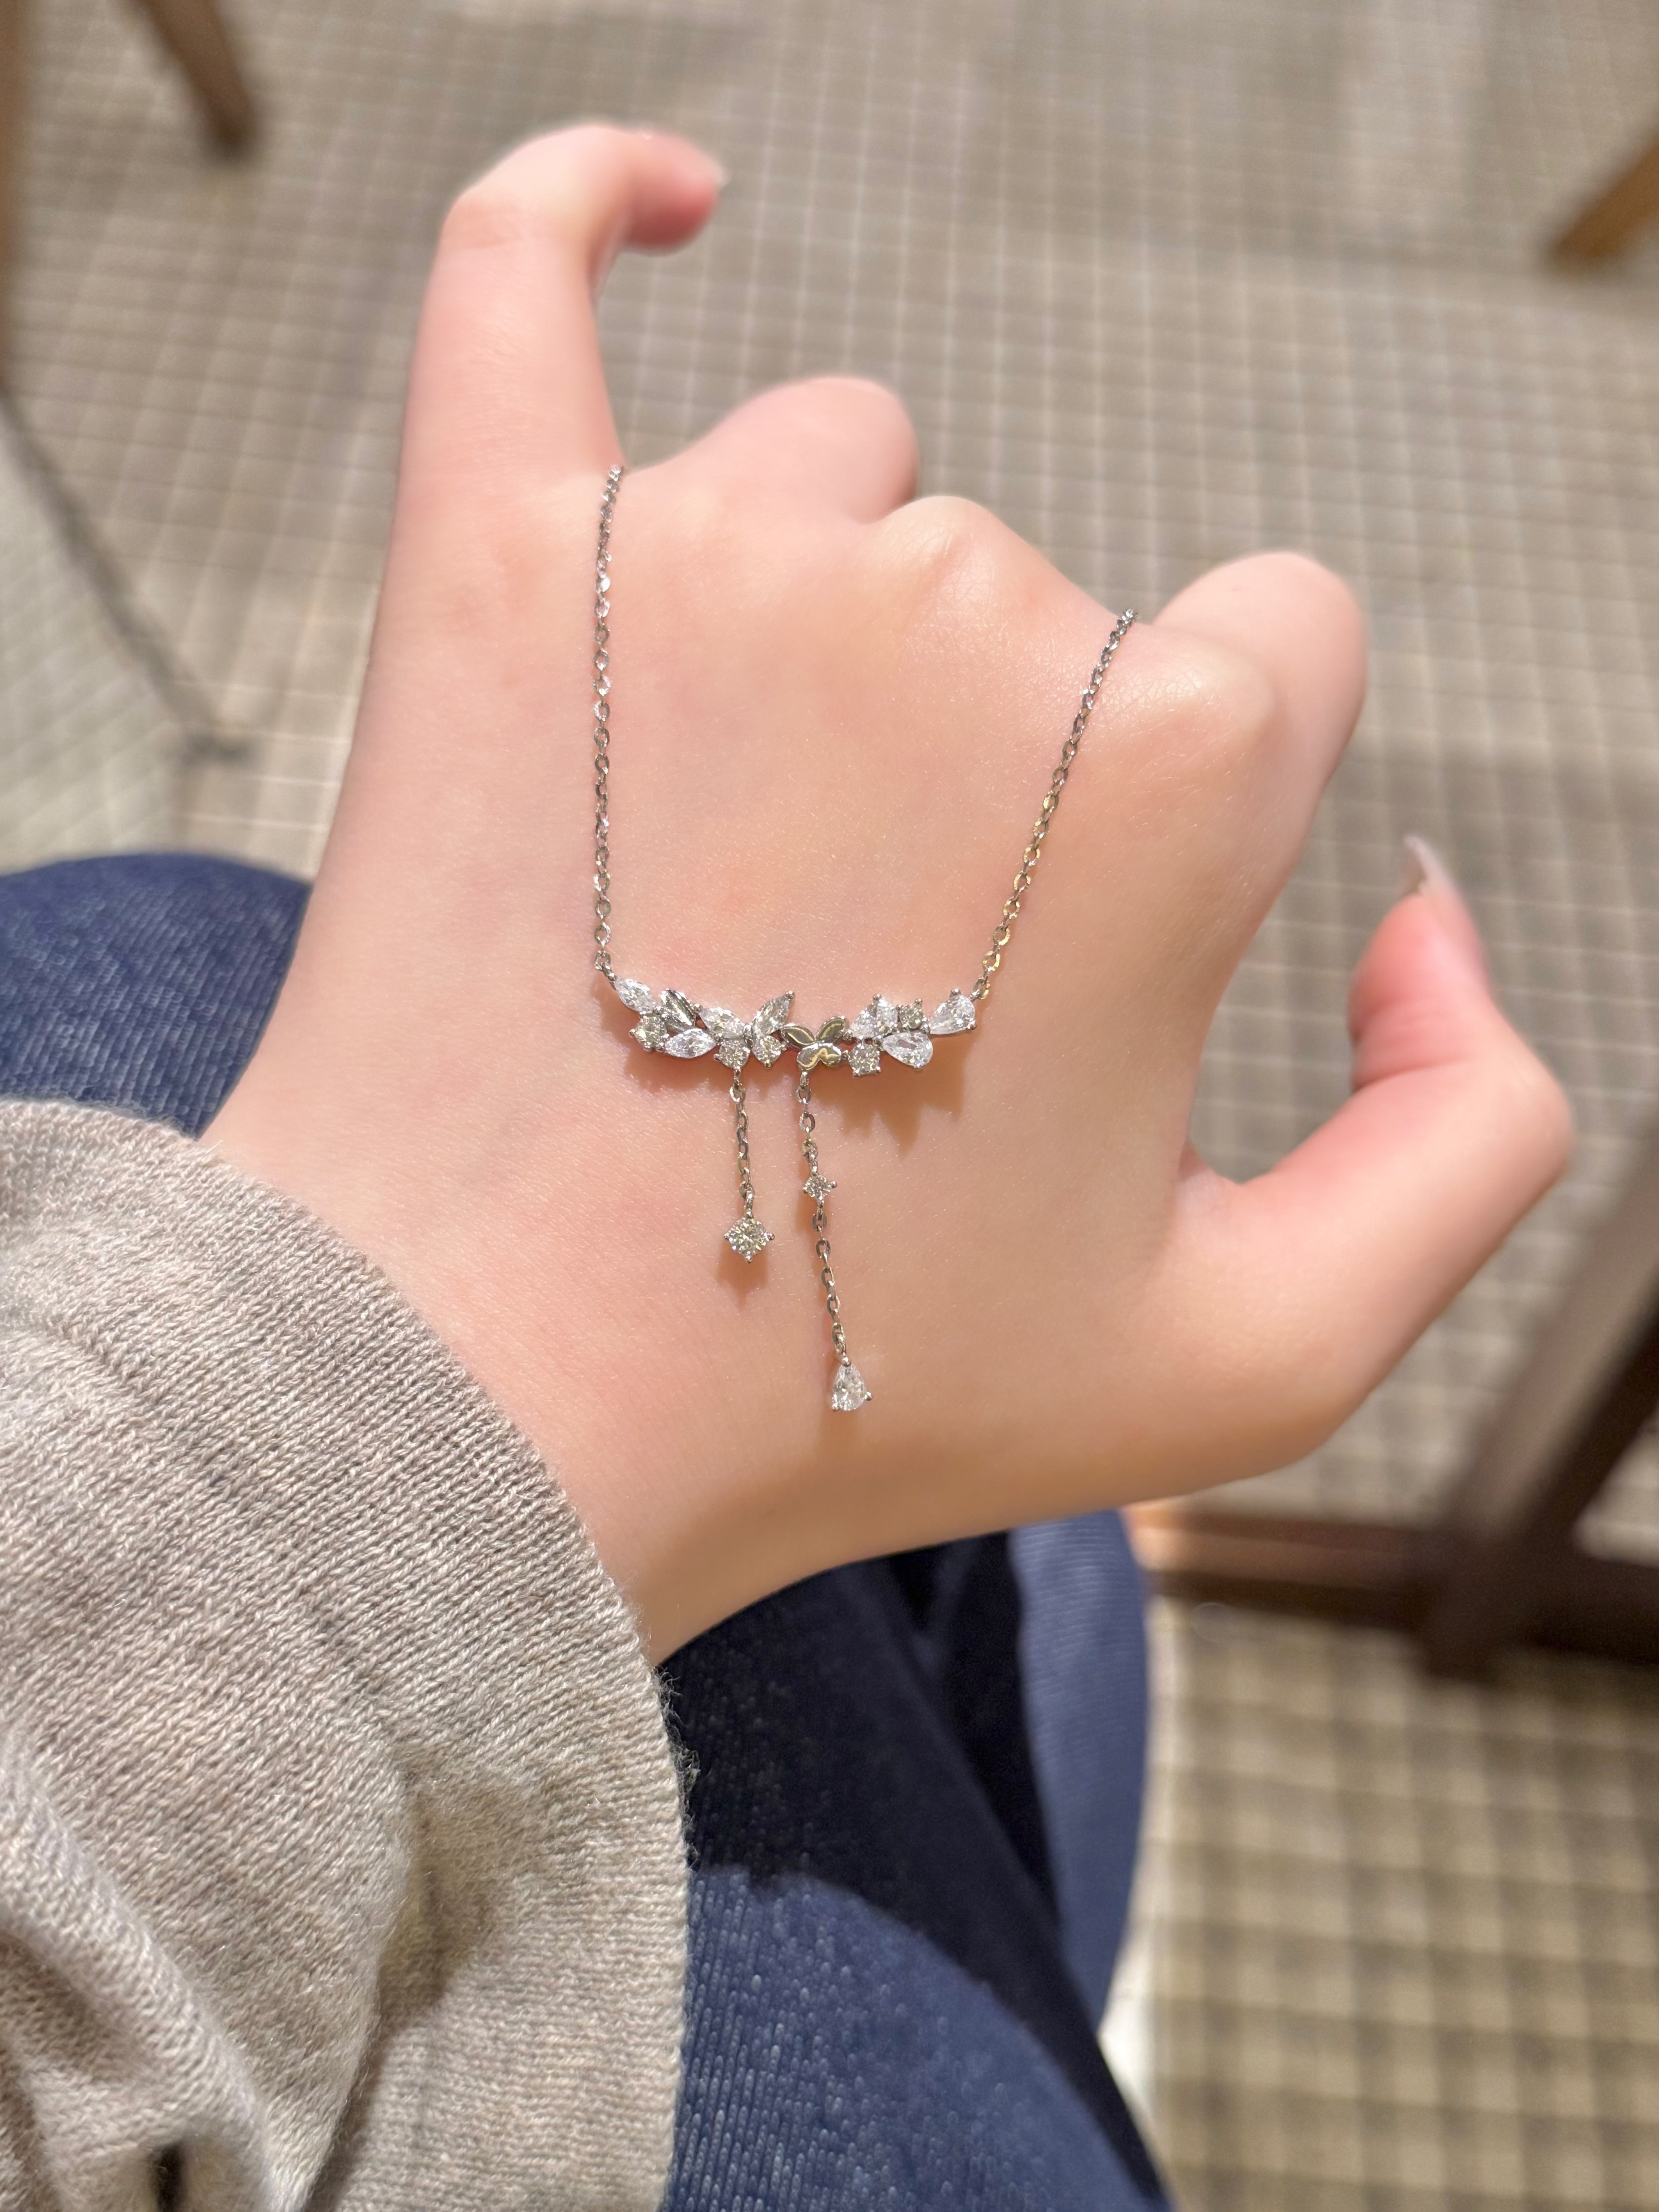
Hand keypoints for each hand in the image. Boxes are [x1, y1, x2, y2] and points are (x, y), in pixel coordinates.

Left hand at [208, 125, 1570, 1657]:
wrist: (495, 1406)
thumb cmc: (866, 1390)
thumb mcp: (1265, 1352)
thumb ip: (1479, 1133)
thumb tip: (1432, 912)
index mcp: (1177, 758)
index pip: (1272, 658)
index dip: (1175, 827)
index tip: (1045, 961)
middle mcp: (960, 602)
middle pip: (1040, 597)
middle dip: (986, 781)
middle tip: (837, 998)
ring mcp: (706, 559)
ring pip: (838, 480)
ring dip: (823, 632)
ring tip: (710, 867)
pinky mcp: (486, 558)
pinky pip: (516, 272)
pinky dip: (578, 211)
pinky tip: (654, 206)